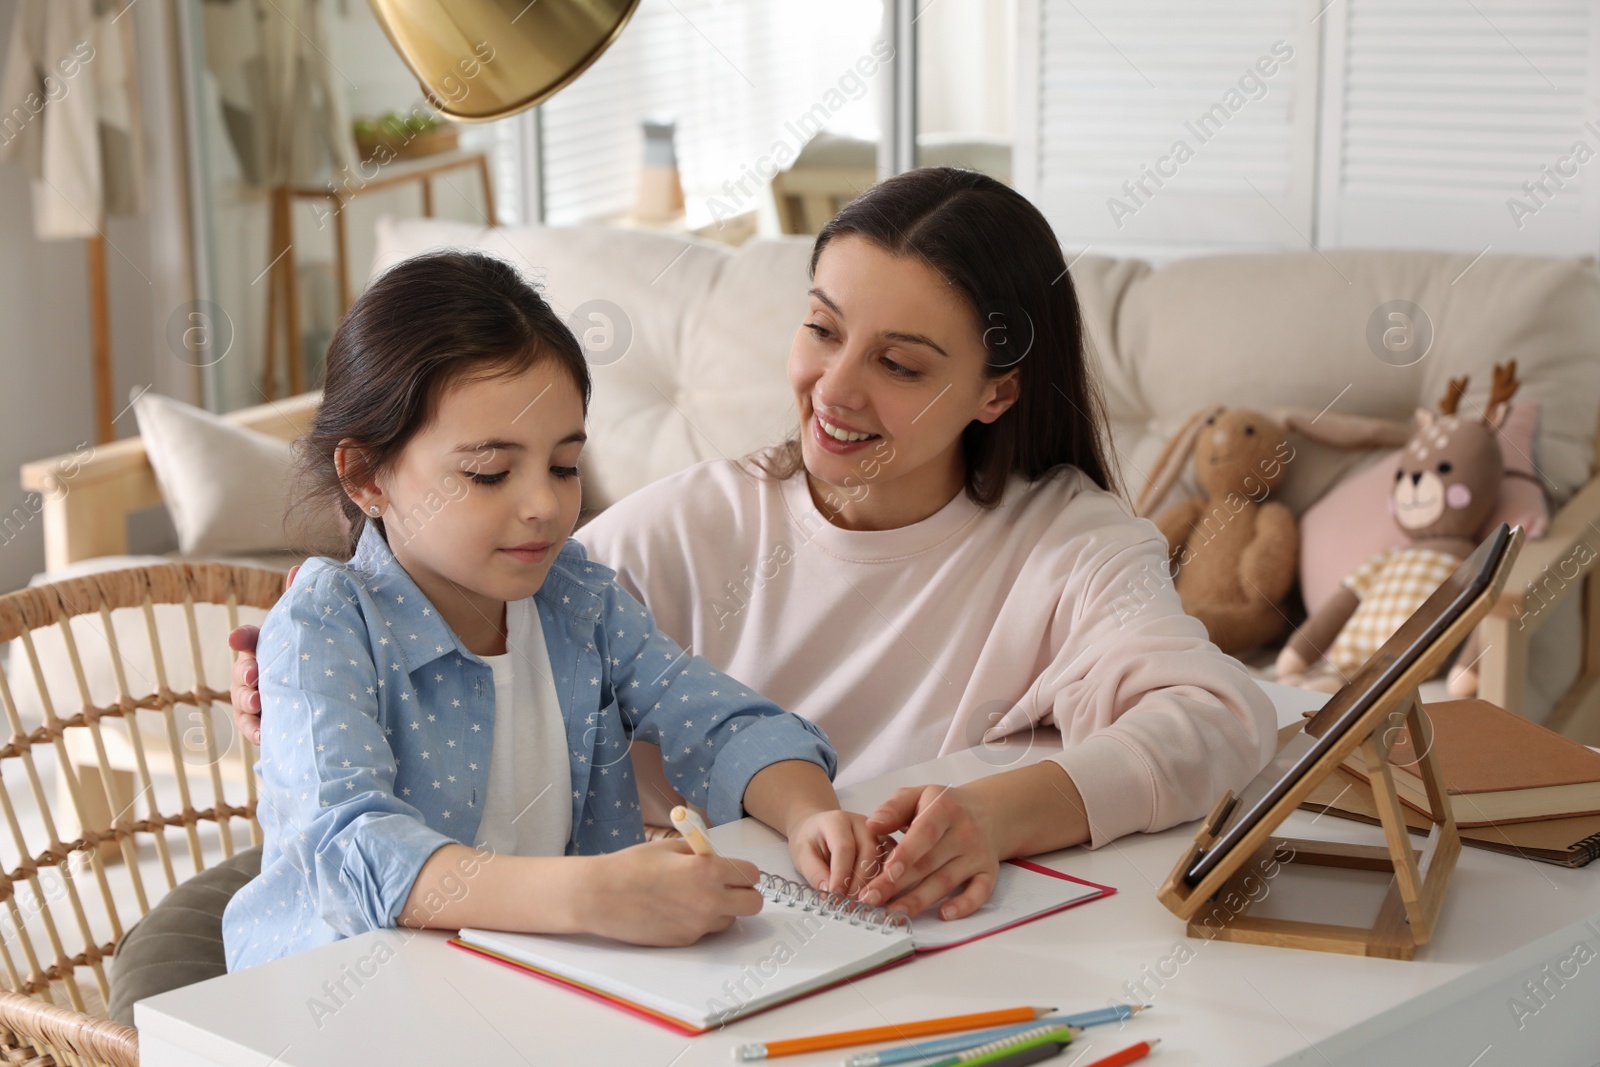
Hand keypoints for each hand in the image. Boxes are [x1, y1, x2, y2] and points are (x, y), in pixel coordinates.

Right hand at [229, 565, 297, 745]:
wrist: (324, 696)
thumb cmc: (309, 656)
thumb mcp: (304, 631)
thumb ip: (299, 602)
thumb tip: (298, 567)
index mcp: (264, 647)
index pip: (247, 639)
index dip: (243, 639)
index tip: (239, 640)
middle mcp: (255, 672)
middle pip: (241, 672)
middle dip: (245, 673)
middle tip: (256, 676)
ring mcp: (256, 698)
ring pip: (241, 700)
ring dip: (247, 702)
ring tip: (258, 703)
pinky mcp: (262, 723)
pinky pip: (251, 729)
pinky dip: (255, 731)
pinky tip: (262, 734)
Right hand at [580, 839, 763, 945]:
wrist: (601, 896)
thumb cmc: (632, 866)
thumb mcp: (671, 847)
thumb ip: (700, 853)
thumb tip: (718, 858)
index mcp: (708, 871)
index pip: (752, 875)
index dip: (743, 871)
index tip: (733, 871)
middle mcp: (709, 901)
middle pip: (753, 904)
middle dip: (744, 894)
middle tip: (726, 887)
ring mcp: (698, 925)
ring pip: (731, 920)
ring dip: (722, 910)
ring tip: (695, 898)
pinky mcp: (685, 941)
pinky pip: (705, 931)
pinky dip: (699, 922)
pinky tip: (675, 911)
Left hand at [786, 809, 894, 897]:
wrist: (819, 830)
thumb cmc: (811, 840)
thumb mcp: (802, 854)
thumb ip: (815, 872)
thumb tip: (829, 891)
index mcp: (838, 820)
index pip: (844, 847)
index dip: (841, 874)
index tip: (835, 894)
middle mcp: (862, 823)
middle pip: (869, 852)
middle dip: (860, 882)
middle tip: (850, 903)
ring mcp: (878, 833)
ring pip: (885, 859)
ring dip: (876, 885)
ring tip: (862, 903)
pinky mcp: (886, 845)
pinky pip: (892, 864)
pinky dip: (886, 882)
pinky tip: (876, 897)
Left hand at [856, 784, 1001, 920]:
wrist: (987, 810)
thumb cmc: (942, 806)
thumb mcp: (917, 795)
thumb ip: (893, 808)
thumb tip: (872, 824)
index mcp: (944, 809)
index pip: (925, 833)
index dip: (906, 854)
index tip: (886, 872)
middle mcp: (964, 832)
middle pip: (928, 863)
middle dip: (897, 884)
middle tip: (871, 898)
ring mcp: (977, 854)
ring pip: (946, 882)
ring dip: (919, 901)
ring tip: (893, 914)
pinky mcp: (988, 872)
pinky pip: (980, 892)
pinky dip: (964, 905)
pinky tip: (943, 914)